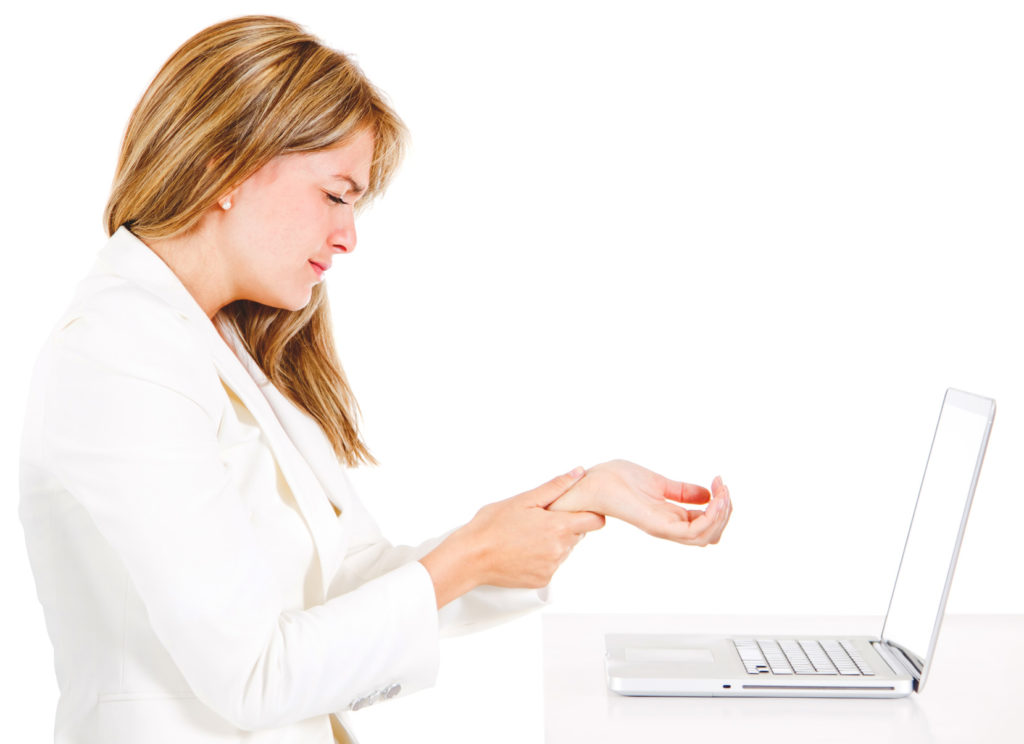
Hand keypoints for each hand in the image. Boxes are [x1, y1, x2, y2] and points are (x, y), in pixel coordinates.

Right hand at [420, 467, 605, 606]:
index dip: (589, 512)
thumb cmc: (492, 525)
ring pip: (564, 550)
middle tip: (539, 519)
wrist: (470, 558)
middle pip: (578, 535)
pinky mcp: (543, 580)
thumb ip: (555, 487)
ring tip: (526, 535)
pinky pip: (551, 565)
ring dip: (553, 541)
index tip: (574, 508)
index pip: (596, 521)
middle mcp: (560, 550)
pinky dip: (542, 557)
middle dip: (564, 525)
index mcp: (559, 527)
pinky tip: (522, 550)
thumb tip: (579, 473)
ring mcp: (552, 567)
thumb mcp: (523, 499)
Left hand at [549, 459, 730, 545]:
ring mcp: (662, 527)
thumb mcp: (659, 482)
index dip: (719, 507)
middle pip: (709, 535)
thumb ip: (681, 491)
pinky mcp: (656, 524)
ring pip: (705, 536)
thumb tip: (706, 494)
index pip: (704, 525)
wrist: (592, 480)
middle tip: (725, 488)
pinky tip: (714, 498)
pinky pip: (692, 531)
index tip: (721, 483)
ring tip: (722, 492)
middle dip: (725, 513)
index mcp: (668, 517)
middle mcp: (667, 526)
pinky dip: (709, 516)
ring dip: (721, 514)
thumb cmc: (616, 479)